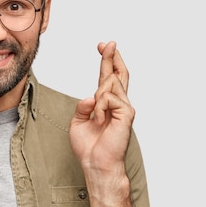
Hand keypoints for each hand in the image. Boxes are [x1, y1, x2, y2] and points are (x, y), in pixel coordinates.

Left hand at [69, 42, 133, 197]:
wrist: (96, 164)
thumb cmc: (89, 147)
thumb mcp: (78, 122)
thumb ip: (83, 106)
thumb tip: (91, 96)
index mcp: (106, 105)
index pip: (108, 78)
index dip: (107, 61)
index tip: (104, 46)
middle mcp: (118, 104)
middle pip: (118, 74)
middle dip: (112, 56)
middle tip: (108, 42)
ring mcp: (124, 108)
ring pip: (108, 84)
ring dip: (97, 98)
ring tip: (96, 118)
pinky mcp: (126, 113)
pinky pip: (107, 98)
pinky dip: (98, 107)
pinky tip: (99, 120)